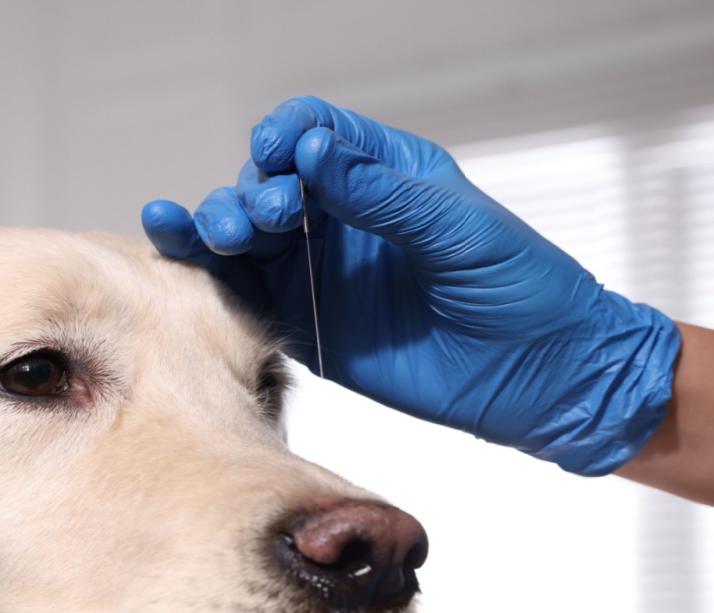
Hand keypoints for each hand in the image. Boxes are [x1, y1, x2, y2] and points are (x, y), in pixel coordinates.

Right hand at [144, 96, 679, 474]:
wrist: (541, 378)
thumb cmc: (521, 289)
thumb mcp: (459, 231)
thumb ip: (382, 196)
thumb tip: (313, 152)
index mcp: (384, 174)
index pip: (316, 133)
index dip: (288, 136)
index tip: (278, 154)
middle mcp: (342, 217)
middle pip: (268, 182)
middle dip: (252, 191)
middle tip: (266, 218)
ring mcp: (320, 271)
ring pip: (245, 234)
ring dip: (220, 224)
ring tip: (218, 234)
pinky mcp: (307, 323)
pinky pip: (245, 292)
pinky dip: (205, 272)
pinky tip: (173, 248)